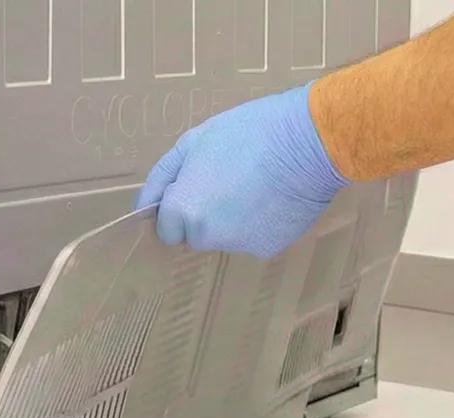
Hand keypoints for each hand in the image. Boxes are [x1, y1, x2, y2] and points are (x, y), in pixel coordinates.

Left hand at [136, 83, 349, 259]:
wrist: (309, 142)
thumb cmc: (248, 132)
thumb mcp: (194, 142)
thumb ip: (164, 178)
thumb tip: (144, 208)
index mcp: (184, 209)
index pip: (167, 229)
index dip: (179, 206)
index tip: (197, 186)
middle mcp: (207, 235)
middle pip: (195, 236)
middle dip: (204, 216)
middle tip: (229, 181)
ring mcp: (239, 246)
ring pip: (225, 239)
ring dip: (231, 220)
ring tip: (255, 185)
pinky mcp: (268, 248)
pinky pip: (253, 240)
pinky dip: (259, 224)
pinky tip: (273, 197)